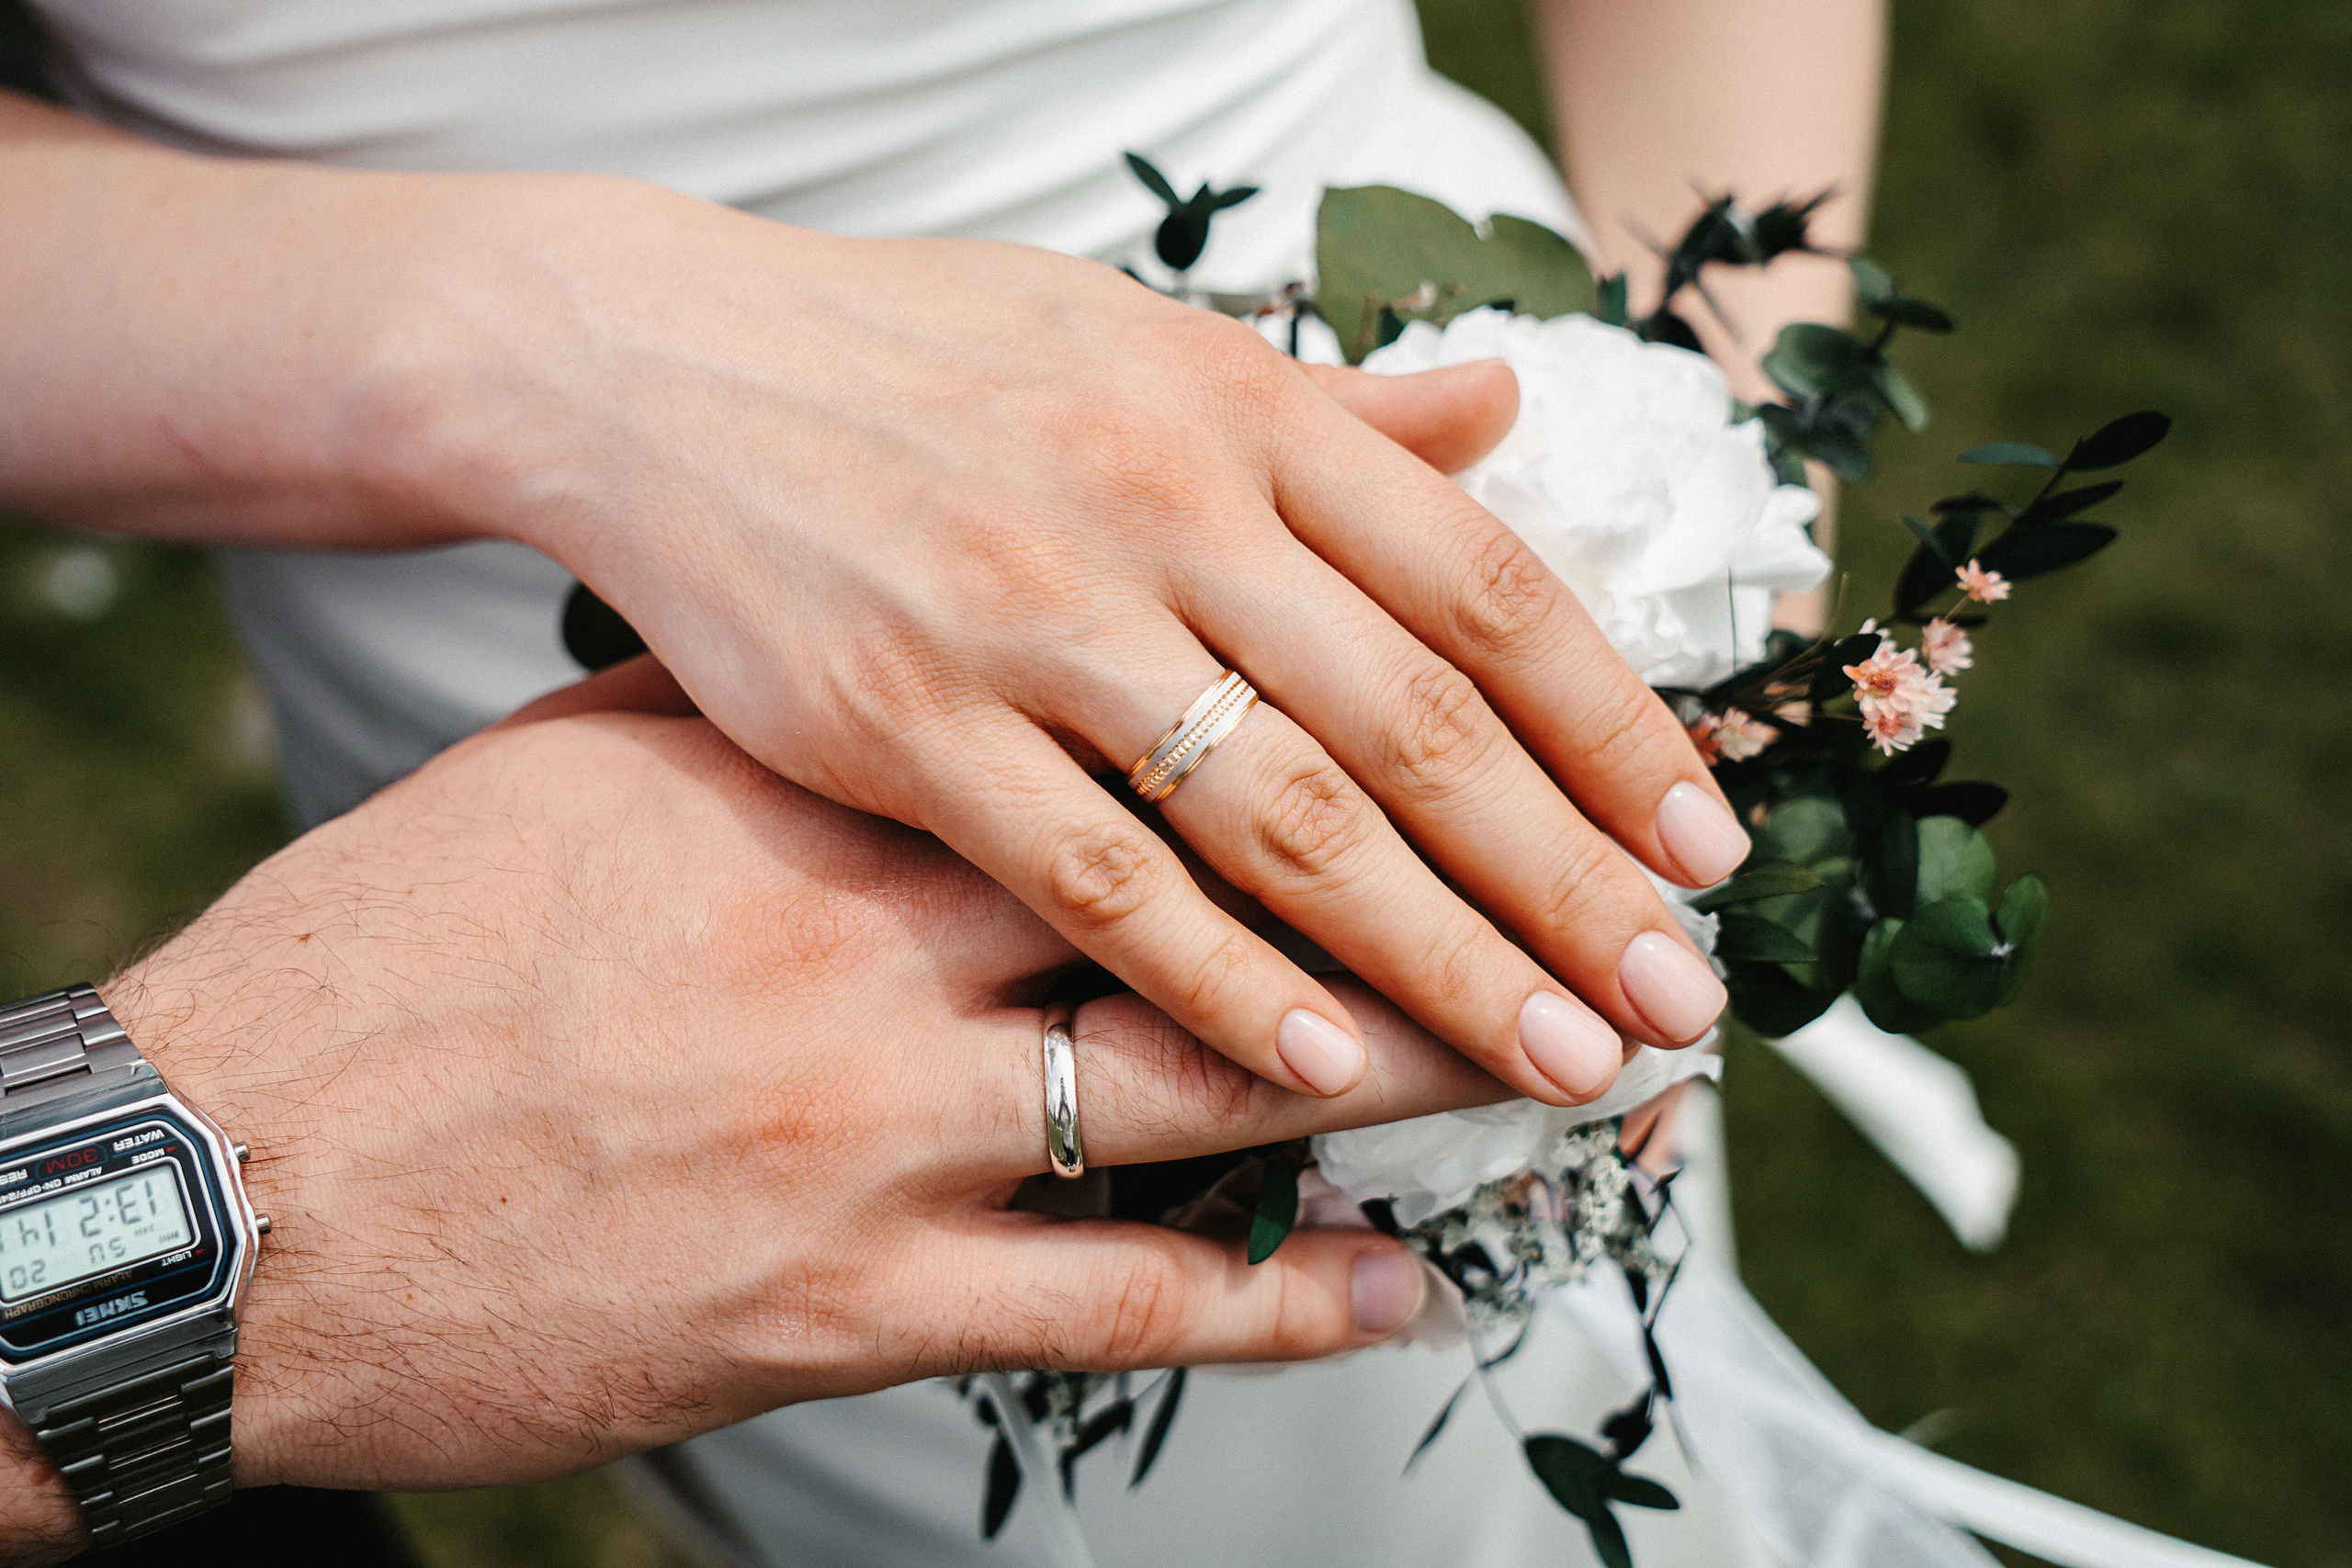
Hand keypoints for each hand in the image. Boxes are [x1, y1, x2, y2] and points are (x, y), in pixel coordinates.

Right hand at [0, 661, 1510, 1559]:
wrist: (243, 1173)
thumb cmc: (428, 945)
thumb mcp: (614, 755)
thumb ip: (817, 696)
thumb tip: (973, 630)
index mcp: (821, 771)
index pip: (1137, 705)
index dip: (1335, 702)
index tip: (1487, 704)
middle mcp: (869, 926)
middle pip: (1218, 875)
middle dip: (1440, 877)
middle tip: (1605, 893)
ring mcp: (866, 1117)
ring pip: (1204, 1073)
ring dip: (1408, 1067)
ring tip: (1560, 1058)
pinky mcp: (843, 1295)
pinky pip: (1108, 1294)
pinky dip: (1270, 1289)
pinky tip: (1390, 1274)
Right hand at [403, 182, 1737, 1102]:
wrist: (652, 359)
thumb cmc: (906, 360)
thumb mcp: (1129, 340)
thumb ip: (1321, 403)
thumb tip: (1499, 411)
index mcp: (1235, 406)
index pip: (1484, 583)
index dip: (1614, 726)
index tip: (1703, 846)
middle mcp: (1161, 503)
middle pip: (1418, 725)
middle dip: (1567, 879)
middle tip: (1677, 1000)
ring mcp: (1034, 620)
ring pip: (1286, 821)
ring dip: (1442, 958)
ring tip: (1555, 1062)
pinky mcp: (906, 727)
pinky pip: (1099, 883)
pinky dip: (1225, 981)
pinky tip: (1329, 1070)